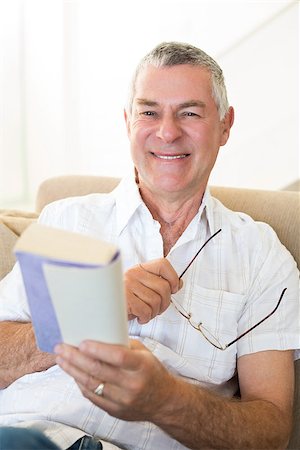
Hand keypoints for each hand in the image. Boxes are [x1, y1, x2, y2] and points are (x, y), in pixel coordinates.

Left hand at [55, 339, 177, 421]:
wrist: (164, 401)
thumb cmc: (151, 371)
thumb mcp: (144, 353)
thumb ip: (123, 346)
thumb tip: (98, 335)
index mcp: (142, 366)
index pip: (117, 357)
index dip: (98, 350)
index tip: (82, 343)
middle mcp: (133, 384)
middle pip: (99, 370)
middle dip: (76, 358)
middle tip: (62, 348)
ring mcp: (123, 400)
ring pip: (92, 384)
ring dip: (73, 371)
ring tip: (61, 359)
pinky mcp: (116, 411)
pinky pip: (93, 397)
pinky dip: (81, 384)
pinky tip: (73, 374)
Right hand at [124, 258, 182, 323]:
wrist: (102, 309)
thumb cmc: (124, 300)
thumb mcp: (141, 288)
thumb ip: (158, 283)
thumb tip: (179, 283)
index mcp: (140, 268)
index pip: (163, 264)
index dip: (173, 278)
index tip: (173, 289)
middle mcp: (133, 273)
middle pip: (164, 287)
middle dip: (165, 303)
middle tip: (157, 309)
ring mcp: (128, 285)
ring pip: (156, 301)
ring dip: (154, 312)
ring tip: (145, 313)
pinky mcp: (124, 299)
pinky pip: (146, 310)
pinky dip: (145, 318)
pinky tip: (139, 317)